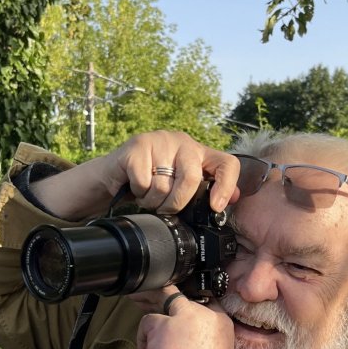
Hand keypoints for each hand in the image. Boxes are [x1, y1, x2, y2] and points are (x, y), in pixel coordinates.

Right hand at [105, 131, 239, 212]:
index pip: (226, 163)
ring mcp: (159, 140)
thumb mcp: (179, 186)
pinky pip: (144, 182)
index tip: (215, 206)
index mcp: (197, 151)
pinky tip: (135, 187)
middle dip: (176, 203)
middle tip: (164, 209)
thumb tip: (234, 198)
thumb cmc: (150, 181)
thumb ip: (205, 190)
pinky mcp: (137, 145)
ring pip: (164, 185)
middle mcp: (181, 141)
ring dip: (152, 201)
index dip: (226, 186)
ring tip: (147, 196)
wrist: (113, 174)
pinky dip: (138, 193)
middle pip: (192, 178)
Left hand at [135, 288, 233, 348]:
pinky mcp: (166, 324)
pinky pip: (147, 321)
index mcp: (223, 324)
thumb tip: (179, 326)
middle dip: (165, 310)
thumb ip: (200, 335)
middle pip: (180, 299)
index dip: (185, 308)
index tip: (176, 321)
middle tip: (158, 330)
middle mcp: (207, 315)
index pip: (204, 301)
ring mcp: (187, 316)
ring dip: (154, 331)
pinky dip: (143, 340)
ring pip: (161, 309)